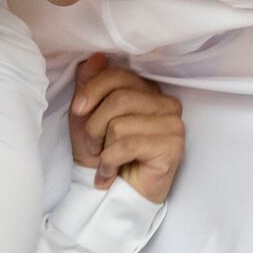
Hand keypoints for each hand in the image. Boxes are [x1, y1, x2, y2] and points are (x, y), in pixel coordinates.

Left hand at [68, 54, 185, 203]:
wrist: (114, 195)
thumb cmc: (102, 155)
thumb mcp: (86, 117)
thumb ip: (90, 84)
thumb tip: (96, 57)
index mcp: (146, 90)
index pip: (117, 74)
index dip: (91, 90)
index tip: (77, 111)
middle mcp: (164, 102)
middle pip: (119, 98)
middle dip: (94, 126)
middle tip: (93, 147)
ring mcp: (173, 123)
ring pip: (121, 123)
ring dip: (103, 147)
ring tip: (105, 161)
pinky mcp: (174, 146)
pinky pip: (129, 144)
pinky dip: (110, 162)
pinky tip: (111, 173)